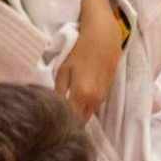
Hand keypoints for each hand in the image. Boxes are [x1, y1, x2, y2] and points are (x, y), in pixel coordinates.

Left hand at [57, 0, 126, 120]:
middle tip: (58, 117)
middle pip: (81, 120)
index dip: (63, 123)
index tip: (53, 123)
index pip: (72, 121)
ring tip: (67, 108)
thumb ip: (59, 91)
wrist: (104, 36)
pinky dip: (86, 105)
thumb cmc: (80, 49)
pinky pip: (94, 104)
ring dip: (79, 113)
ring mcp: (102, 97)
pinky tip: (79, 97)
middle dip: (71, 121)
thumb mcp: (64, 69)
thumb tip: (54, 105)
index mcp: (81, 96)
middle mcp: (94, 100)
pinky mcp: (107, 91)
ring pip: (89, 113)